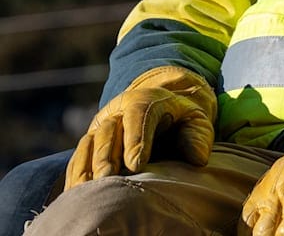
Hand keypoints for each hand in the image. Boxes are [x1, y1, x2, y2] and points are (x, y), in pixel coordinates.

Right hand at [64, 65, 216, 187]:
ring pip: (89, 143)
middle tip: (107, 178)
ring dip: (87, 166)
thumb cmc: (180, 118)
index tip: (137, 164)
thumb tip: (198, 159)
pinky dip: (76, 174)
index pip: (139, 116)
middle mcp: (118, 110)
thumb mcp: (196, 120)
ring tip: (88, 189)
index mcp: (146, 100)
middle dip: (107, 155)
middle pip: (109, 131)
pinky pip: (78, 156)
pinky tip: (75, 193)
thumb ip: (198, 136)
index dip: (137, 139)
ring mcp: (101, 125)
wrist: (160, 106)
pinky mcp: (90, 140)